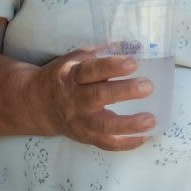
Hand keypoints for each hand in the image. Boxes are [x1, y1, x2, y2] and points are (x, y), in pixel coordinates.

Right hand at [31, 48, 155, 149]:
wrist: (38, 104)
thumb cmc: (65, 77)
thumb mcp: (75, 60)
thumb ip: (100, 54)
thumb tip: (133, 46)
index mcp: (71, 76)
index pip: (91, 70)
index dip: (111, 66)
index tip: (133, 63)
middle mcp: (74, 100)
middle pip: (98, 96)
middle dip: (125, 92)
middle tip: (148, 86)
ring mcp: (80, 121)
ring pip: (104, 126)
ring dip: (130, 124)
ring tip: (152, 120)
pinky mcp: (86, 137)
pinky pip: (107, 144)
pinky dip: (127, 143)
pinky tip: (146, 136)